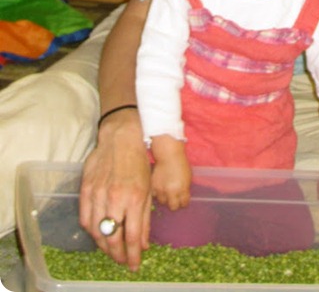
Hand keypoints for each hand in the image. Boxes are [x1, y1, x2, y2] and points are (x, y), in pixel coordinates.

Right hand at [79, 109, 150, 271]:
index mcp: (134, 197)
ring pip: (97, 231)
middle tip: (123, 260)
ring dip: (104, 246)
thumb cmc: (138, 162)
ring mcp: (98, 194)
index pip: (132, 236)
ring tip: (112, 250)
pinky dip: (91, 231)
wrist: (120, 138)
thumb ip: (145, 218)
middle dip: (117, 255)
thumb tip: (144, 244)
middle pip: (112, 238)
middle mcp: (115, 198)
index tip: (134, 265)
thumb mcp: (148, 189)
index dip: (133, 255)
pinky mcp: (86, 189)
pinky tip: (98, 234)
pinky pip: (85, 218)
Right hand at [150, 135, 190, 210]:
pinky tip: (160, 188)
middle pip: (173, 207)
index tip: (183, 200)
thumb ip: (185, 189)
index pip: (184, 204)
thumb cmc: (181, 164)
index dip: (184, 202)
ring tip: (166, 192)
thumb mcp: (188, 177)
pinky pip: (155, 196)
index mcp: (182, 189)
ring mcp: (161, 190)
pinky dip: (157, 193)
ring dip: (165, 198)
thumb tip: (184, 197)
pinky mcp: (152, 187)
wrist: (168, 155)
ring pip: (163, 202)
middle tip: (174, 198)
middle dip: (174, 203)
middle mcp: (171, 192)